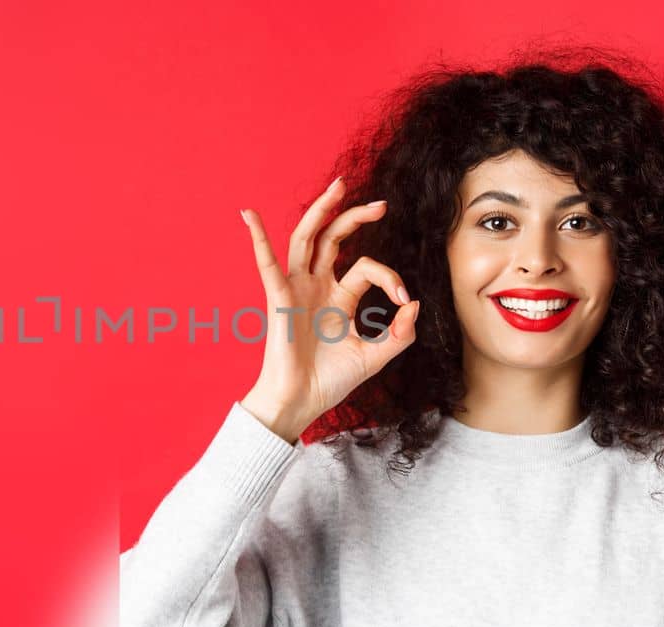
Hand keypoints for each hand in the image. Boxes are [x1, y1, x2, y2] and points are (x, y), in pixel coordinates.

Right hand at [238, 176, 420, 442]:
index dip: (390, 277)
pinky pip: (266, 264)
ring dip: (320, 212)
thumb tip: (415, 303)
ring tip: (337, 187)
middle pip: (333, 239)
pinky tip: (249, 215)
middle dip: (355, 217)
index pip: (366, 267)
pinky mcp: (278, 298)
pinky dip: (257, 238)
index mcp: (339, 297)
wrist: (301, 402)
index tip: (405, 300)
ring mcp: (296, 289)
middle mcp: (317, 286)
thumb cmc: (330, 381)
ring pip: (306, 240)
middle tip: (381, 204)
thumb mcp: (374, 356)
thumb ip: (399, 333)